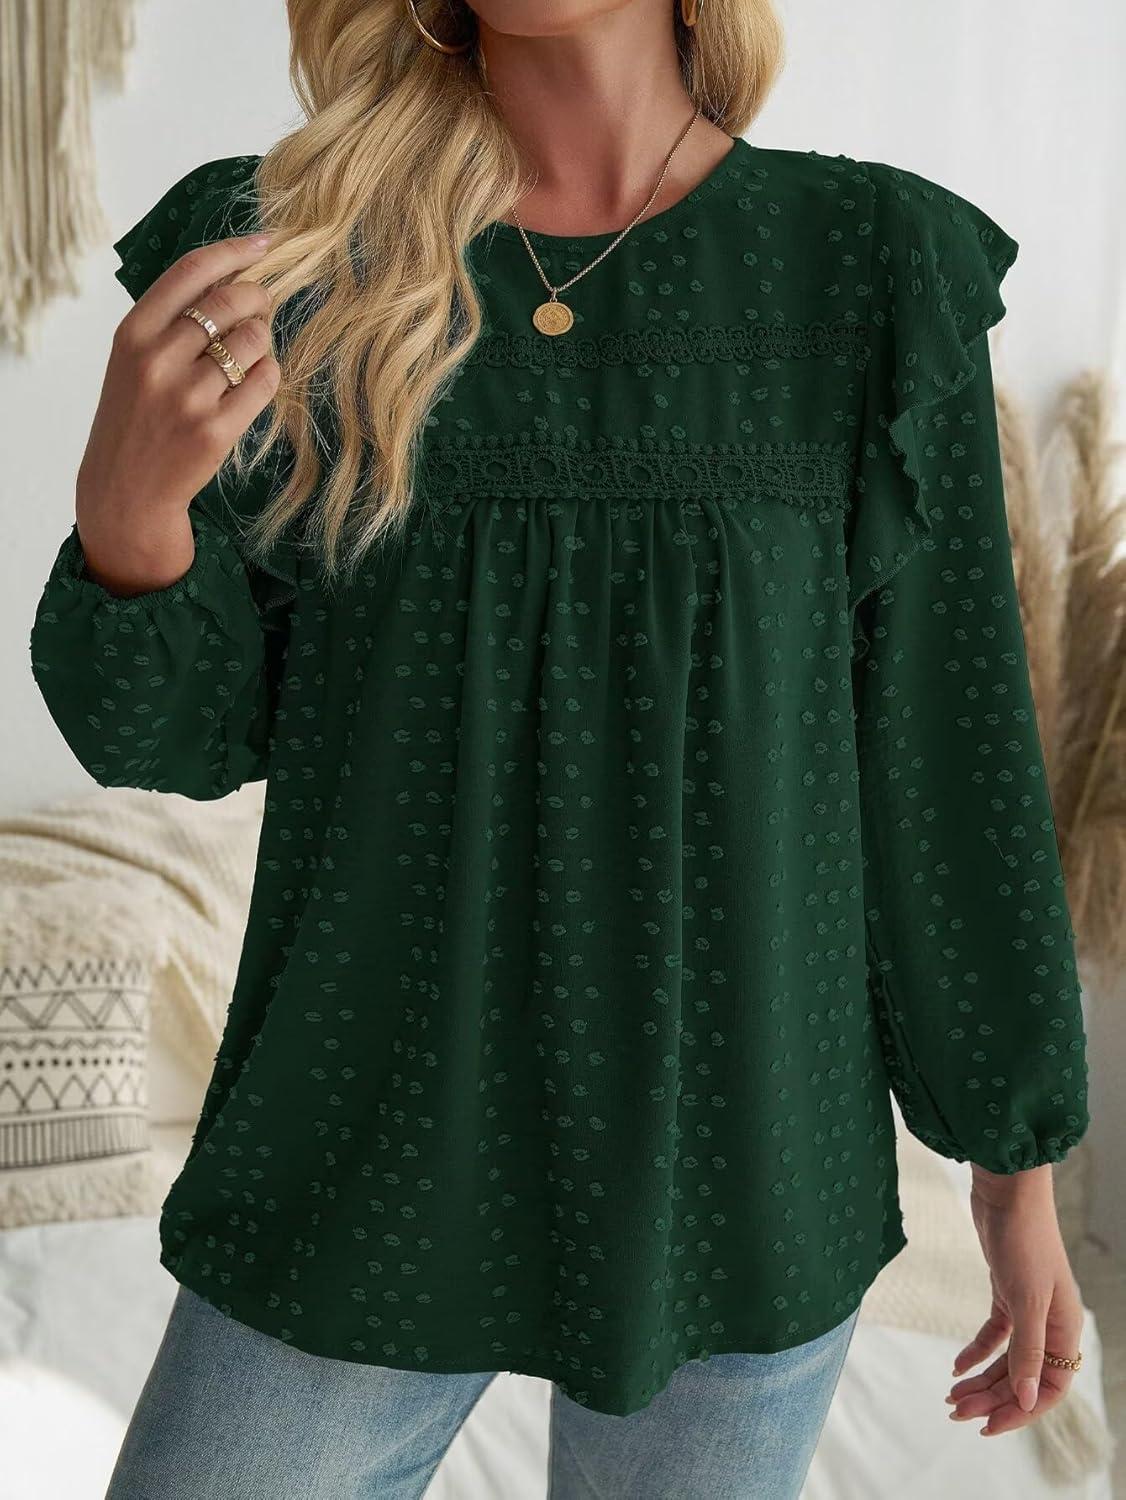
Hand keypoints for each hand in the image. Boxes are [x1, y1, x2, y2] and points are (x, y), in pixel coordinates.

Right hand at [74, 232, 279, 596]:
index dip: (235, 250)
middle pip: (232, 301)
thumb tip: (235, 274)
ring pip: (255, 340)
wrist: (127, 490)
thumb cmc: (137, 416)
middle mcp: (158, 360)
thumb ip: (172, 318)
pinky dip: (270, 373)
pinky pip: (265, 381)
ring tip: (250, 354)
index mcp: (133, 333)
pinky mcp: (215, 430)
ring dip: (263, 341)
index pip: (192, 271)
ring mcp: (187, 396)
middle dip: (258, 298)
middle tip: (261, 309)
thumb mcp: (135, 358)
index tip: (264, 244)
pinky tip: (256, 380)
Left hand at [946, 1162, 1083, 1437]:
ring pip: (1007, 1358)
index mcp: (1065, 1330)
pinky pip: (995, 1334)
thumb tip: (1025, 1399)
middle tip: (955, 1413)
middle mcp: (1051, 1323)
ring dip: (982, 1379)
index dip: (1020, 1411)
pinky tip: (956, 1366)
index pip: (1048, 1388)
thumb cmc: (1024, 1239)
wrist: (1008, 1190)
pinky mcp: (1006, 1292)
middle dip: (991, 1398)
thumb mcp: (1025, 1299)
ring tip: (951, 1398)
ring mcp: (1028, 1308)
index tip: (987, 1426)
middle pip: (1022, 1376)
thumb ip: (1028, 1351)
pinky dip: (976, 1352)